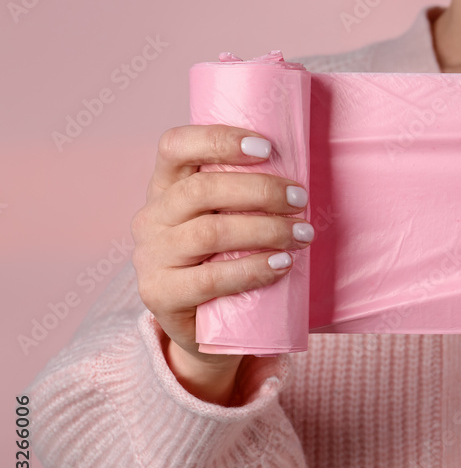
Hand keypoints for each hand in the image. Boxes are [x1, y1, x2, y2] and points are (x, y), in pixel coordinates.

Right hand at [131, 124, 313, 376]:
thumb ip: (244, 195)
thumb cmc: (226, 260)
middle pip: (200, 190)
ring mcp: (152, 257)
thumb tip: (299, 173)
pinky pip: (211, 278)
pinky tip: (282, 264)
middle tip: (300, 199)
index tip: (268, 147)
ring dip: (265, 230)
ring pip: (209, 233)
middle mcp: (152, 216)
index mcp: (165, 186)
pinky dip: (253, 269)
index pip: (175, 146)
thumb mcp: (228, 219)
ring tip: (302, 234)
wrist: (204, 328)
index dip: (219, 140)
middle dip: (259, 191)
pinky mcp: (161, 294)